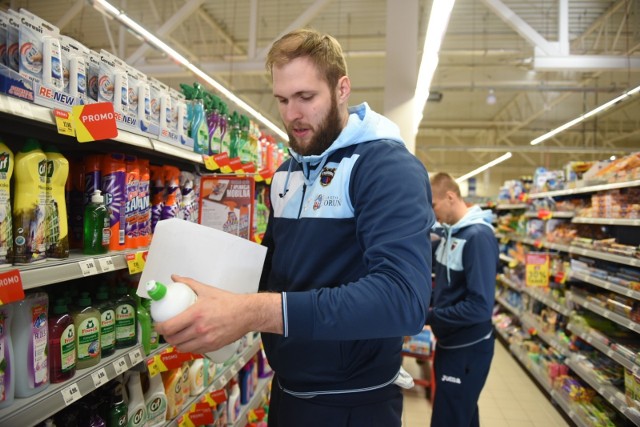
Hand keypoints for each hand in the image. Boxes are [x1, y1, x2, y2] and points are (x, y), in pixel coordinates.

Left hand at [153, 274, 282, 353]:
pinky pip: (193, 350)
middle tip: (167, 330)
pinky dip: (187, 347)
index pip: (169, 327)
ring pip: (181, 347)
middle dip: (166, 336)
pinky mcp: (212, 347)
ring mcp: (206, 340)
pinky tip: (188, 341)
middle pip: (173, 339)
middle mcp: (199, 329)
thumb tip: (174, 278)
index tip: (158, 324)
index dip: (159, 327)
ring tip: (176, 336)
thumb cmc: (227, 301)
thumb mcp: (207, 290)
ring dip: (175, 343)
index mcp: (195, 314)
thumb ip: (188, 283)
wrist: (246, 313)